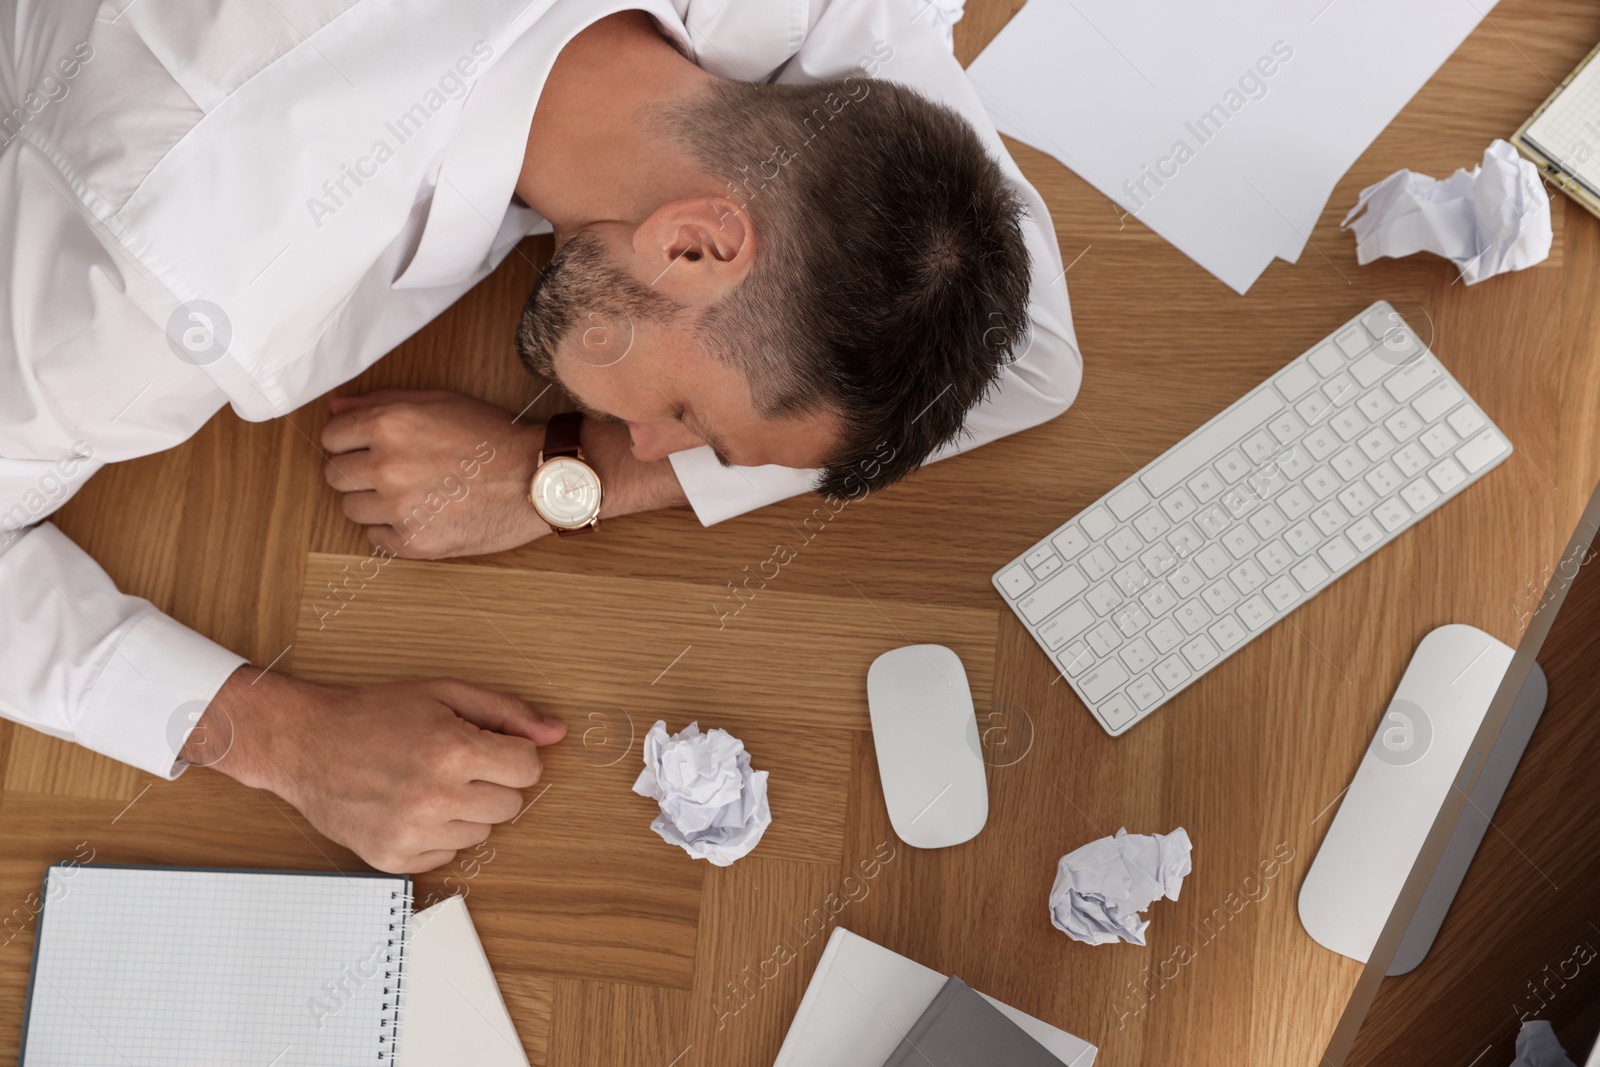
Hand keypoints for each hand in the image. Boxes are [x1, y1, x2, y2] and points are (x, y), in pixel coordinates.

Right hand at [189, 667, 566, 872]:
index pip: (528, 770)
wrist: (305, 744)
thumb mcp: (445, 694)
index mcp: (453, 752)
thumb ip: (506, 712)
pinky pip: (446, 856)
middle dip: (491, 782)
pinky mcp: (393, 859)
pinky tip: (409, 807)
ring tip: (427, 783)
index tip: (489, 747)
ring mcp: (413, 833)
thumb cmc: (373, 714)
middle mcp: (436, 798)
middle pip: (510, 805)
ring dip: (465, 811)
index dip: (512, 754)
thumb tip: (556, 733)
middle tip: (453, 763)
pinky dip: (436, 836)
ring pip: (482, 833)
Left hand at [321, 389, 549, 558]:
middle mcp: (387, 465)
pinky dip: (393, 530)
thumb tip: (336, 409)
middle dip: (358, 473)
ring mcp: (399, 507)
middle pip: (336, 475)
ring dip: (374, 503)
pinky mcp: (415, 541)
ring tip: (410, 495)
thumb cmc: (494, 437)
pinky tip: (422, 516)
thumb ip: (383, 402)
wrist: (537, 477)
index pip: (331, 437)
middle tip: (392, 473)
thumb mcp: (440, 402)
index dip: (349, 442)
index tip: (367, 448)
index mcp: (389, 424)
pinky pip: (377, 539)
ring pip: (352, 509)